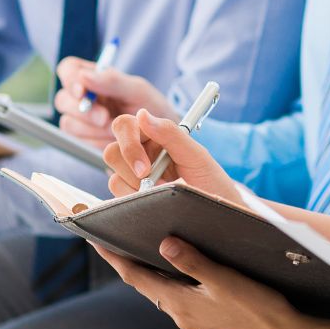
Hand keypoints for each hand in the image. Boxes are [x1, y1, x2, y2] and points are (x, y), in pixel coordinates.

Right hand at [51, 58, 173, 149]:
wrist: (161, 137)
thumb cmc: (150, 107)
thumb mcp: (137, 90)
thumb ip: (112, 81)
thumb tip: (83, 75)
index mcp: (94, 77)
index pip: (68, 69)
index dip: (70, 80)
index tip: (82, 92)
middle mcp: (83, 97)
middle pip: (63, 100)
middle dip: (84, 112)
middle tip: (106, 119)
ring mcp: (81, 119)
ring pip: (68, 123)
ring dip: (92, 129)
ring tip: (116, 130)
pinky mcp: (84, 140)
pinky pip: (78, 142)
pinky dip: (96, 142)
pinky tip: (112, 140)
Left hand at [91, 236, 319, 328]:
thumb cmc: (259, 309)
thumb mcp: (225, 281)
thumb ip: (193, 262)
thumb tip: (163, 243)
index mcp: (179, 304)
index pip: (136, 277)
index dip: (114, 258)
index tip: (95, 239)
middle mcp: (181, 315)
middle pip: (146, 284)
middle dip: (130, 261)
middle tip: (115, 238)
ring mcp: (195, 321)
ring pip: (165, 292)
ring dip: (153, 272)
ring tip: (144, 250)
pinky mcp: (209, 322)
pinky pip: (182, 298)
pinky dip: (175, 281)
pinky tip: (183, 272)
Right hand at [104, 109, 238, 200]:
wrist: (216, 213)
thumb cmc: (210, 182)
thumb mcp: (196, 156)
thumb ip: (170, 133)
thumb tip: (142, 114)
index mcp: (155, 136)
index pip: (124, 126)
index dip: (129, 146)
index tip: (145, 169)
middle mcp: (141, 154)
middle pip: (112, 152)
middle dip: (131, 169)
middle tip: (154, 184)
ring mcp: (134, 176)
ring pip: (114, 177)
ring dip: (137, 188)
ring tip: (163, 192)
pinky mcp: (131, 196)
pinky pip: (118, 197)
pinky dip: (135, 200)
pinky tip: (154, 201)